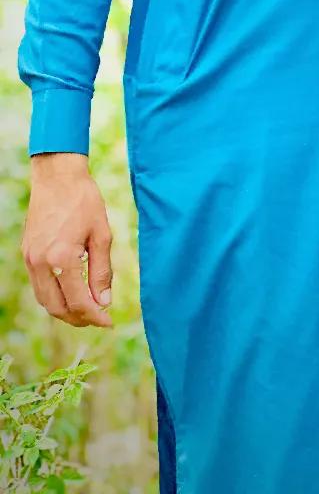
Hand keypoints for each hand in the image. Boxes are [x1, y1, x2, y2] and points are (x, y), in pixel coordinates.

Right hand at [22, 154, 112, 328]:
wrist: (57, 178)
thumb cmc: (84, 201)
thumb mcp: (102, 234)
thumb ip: (102, 270)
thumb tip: (104, 300)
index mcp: (62, 258)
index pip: (79, 301)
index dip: (95, 316)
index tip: (109, 322)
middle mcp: (41, 263)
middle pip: (58, 308)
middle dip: (79, 319)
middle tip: (99, 318)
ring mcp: (30, 260)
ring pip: (45, 301)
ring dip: (65, 311)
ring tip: (86, 310)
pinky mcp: (27, 255)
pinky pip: (39, 287)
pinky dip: (54, 296)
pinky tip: (70, 293)